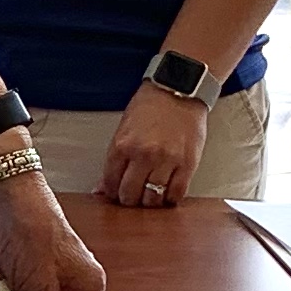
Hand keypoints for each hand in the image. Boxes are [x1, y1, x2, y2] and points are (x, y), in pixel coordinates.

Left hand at [97, 83, 209, 208]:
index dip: (112, 192)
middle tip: (134, 194)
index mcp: (122, 146)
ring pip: (153, 199)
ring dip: (150, 201)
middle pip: (130, 196)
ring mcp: (166, 161)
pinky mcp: (188, 164)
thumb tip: (102, 188)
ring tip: (151, 193)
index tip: (117, 191)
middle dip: (129, 199)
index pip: (110, 184)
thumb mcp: (124, 129)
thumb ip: (114, 160)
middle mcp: (143, 155)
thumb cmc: (151, 105)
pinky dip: (170, 198)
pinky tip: (167, 191)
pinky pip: (176, 194)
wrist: (179, 89)